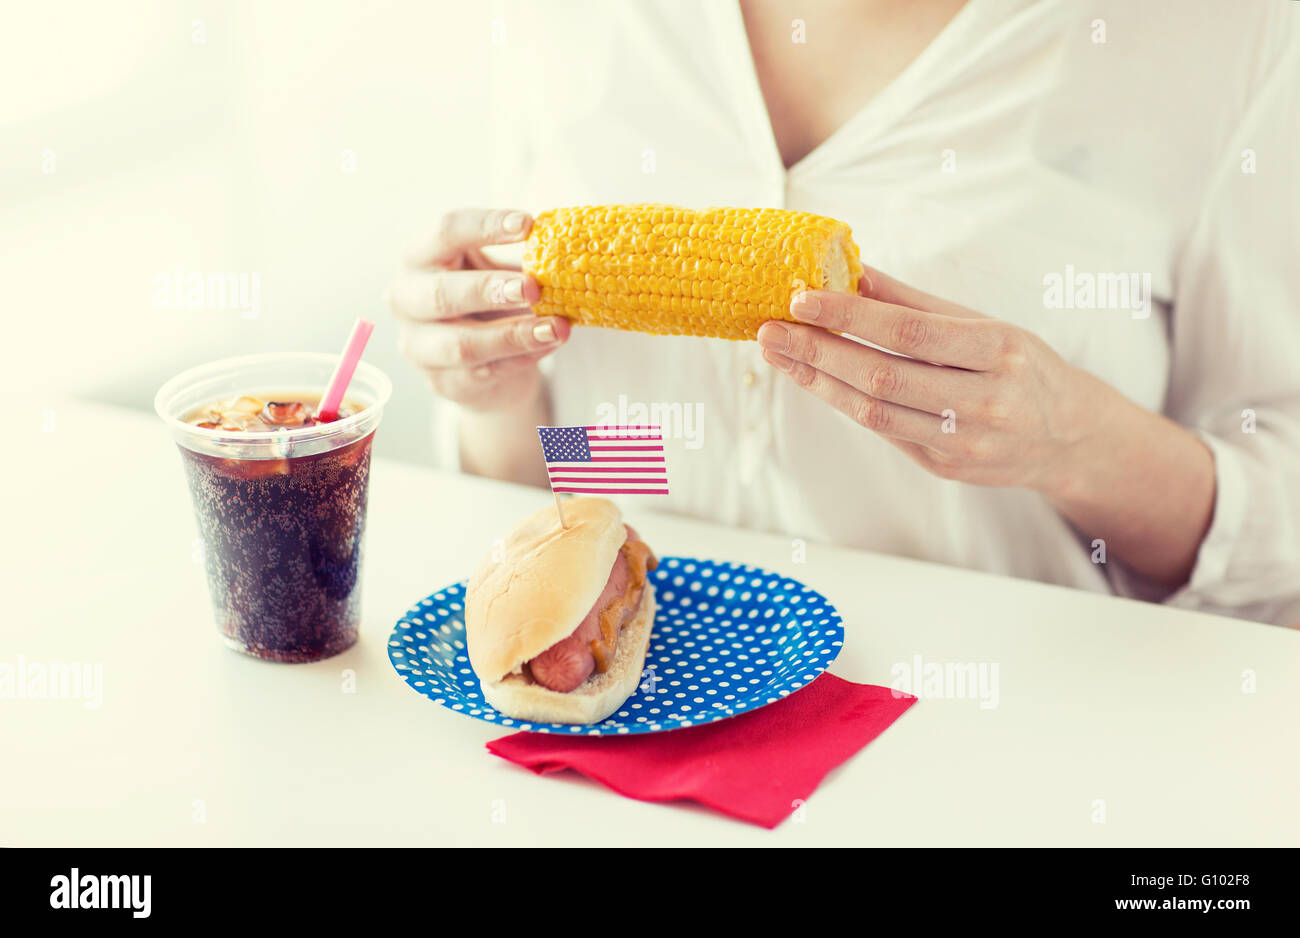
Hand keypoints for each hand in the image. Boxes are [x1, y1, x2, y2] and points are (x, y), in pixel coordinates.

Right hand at [387, 208, 570, 412]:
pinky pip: (485, 372)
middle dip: (488, 290)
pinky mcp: (443, 383)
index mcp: (418, 258)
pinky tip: (549, 345)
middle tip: (533, 288)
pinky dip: (523, 358)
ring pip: (463, 344)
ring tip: (556, 327)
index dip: (485, 226)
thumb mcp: (496, 272)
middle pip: (441, 293)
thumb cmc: (488, 303)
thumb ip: (519, 261)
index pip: (444, 233)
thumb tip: (563, 251)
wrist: (484, 364)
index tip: (527, 224)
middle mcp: (406, 300)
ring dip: (514, 335)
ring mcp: (419, 346)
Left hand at [756, 267, 1106, 494]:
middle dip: (818, 352)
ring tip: (779, 353)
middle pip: (882, 378)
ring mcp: (964, 442)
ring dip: (818, 381)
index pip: (910, 332)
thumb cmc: (1021, 366)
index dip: (850, 316)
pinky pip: (883, 432)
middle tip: (770, 330)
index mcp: (1000, 351)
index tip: (801, 299)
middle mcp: (984, 402)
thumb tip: (851, 271)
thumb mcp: (983, 323)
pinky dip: (844, 402)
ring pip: (874, 413)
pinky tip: (816, 378)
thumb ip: (913, 302)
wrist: (1069, 437)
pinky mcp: (945, 468)